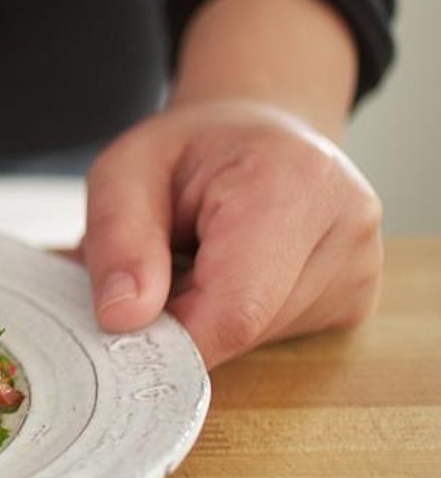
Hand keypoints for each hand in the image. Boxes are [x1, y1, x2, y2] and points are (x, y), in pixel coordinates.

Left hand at [80, 99, 382, 367]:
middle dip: (181, 317)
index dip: (170, 338)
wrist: (256, 138)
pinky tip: (231, 273)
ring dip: (206, 317)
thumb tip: (121, 318)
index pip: (236, 308)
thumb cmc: (189, 150)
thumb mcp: (126, 170)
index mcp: (294, 180)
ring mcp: (360, 268)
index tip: (122, 330)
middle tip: (154, 270)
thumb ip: (118, 239)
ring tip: (195, 260)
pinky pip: (276, 337)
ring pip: (256, 340)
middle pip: (243, 328)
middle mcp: (347, 226)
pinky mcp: (354, 300)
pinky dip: (235, 317)